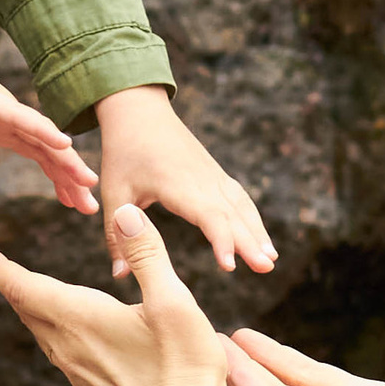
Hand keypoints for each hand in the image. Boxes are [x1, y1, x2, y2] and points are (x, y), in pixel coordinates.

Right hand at [0, 0, 98, 216]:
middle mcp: (9, 119)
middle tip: (92, 208)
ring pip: (41, 137)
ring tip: (87, 181)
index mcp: (1, 129)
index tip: (77, 206)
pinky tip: (62, 143)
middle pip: (48, 153)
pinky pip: (20, 116)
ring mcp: (1, 107)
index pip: (39, 158)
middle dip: (71, 179)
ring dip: (65, 159)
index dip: (60, 181)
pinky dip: (41, 129)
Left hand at [0, 203, 228, 385]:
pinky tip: (66, 334)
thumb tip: (124, 213)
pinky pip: (58, 352)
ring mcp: (78, 371)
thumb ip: (146, 254)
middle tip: (0, 269)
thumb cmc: (182, 365)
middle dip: (14, 286)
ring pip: (42, 333)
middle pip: (28, 310)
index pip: (26, 288)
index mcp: (80, 318)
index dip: (4, 270)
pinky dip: (50, 331)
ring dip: (31, 309)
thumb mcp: (172, 300)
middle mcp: (69, 345)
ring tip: (29, 295)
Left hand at [95, 85, 273, 276]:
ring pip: (241, 205)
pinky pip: (239, 198)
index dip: (220, 240)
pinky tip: (260, 238)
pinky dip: (252, 218)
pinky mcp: (215, 173)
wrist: (139, 109)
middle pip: (232, 214)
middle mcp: (202, 179)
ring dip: (257, 231)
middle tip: (266, 268)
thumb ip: (118, 235)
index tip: (229, 266)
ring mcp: (212, 174)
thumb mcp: (114, 192)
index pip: (207, 215)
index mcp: (177, 184)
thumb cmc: (123, 151)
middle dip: (250, 242)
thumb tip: (120, 276)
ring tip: (270, 259)